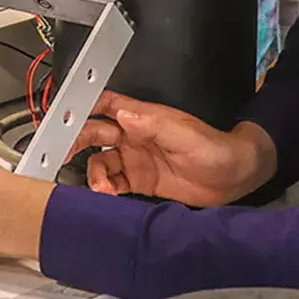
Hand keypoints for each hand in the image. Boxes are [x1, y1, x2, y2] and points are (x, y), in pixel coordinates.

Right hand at [67, 90, 275, 206]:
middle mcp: (135, 136)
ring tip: (100, 185)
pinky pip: (113, 183)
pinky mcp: (141, 181)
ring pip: (100, 161)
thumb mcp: (184, 135)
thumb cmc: (215, 148)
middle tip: (64, 151)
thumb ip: (153, 126)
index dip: (84, 105)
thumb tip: (125, 114)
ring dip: (93, 172)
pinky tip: (108, 194)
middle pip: (95, 132)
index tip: (64, 113)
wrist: (234, 178)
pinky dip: (105, 189)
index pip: (107, 104)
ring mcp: (136, 159)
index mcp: (144, 118)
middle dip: (76, 140)